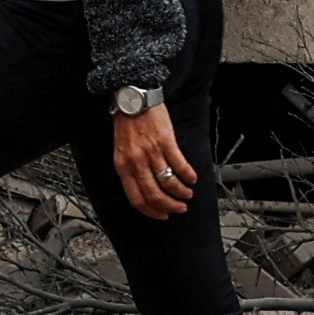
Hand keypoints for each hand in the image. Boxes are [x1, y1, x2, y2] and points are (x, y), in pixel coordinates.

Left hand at [109, 101, 195, 222]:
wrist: (132, 98)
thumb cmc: (126, 123)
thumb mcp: (121, 151)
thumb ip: (130, 170)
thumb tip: (143, 190)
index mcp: (123, 167)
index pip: (136, 199)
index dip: (151, 211)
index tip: (162, 215)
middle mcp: (136, 162)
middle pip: (154, 195)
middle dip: (170, 206)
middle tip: (179, 208)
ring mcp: (151, 153)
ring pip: (168, 183)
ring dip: (181, 193)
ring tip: (187, 194)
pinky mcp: (165, 142)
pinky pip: (179, 165)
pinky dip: (188, 176)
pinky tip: (192, 178)